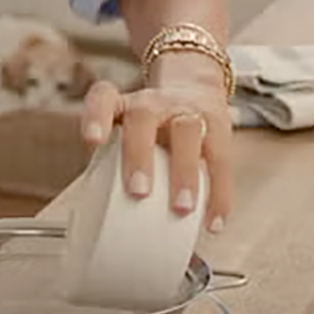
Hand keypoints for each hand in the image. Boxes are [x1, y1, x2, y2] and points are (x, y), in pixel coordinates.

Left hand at [80, 52, 234, 232]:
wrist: (194, 89)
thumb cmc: (150, 128)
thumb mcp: (126, 134)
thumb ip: (109, 166)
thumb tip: (93, 224)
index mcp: (124, 105)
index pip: (103, 98)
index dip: (96, 117)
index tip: (92, 141)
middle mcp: (154, 103)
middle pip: (144, 117)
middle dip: (140, 154)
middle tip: (137, 191)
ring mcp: (188, 111)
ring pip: (187, 132)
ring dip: (184, 173)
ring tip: (182, 210)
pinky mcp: (218, 128)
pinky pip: (221, 160)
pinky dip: (218, 195)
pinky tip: (213, 223)